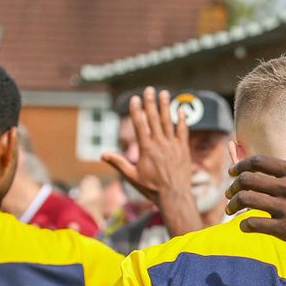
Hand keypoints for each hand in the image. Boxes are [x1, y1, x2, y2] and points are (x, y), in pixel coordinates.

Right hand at [101, 87, 192, 203]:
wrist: (174, 196)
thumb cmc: (152, 188)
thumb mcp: (132, 176)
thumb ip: (118, 163)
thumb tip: (102, 154)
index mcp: (146, 148)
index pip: (140, 124)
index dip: (136, 110)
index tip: (135, 98)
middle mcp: (159, 143)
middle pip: (154, 118)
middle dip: (150, 103)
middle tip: (149, 89)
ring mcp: (173, 145)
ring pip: (169, 121)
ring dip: (166, 106)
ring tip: (165, 93)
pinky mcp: (184, 149)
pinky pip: (183, 131)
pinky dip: (182, 119)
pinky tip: (181, 109)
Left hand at [226, 156, 285, 262]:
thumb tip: (282, 180)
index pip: (258, 162)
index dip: (240, 166)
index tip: (234, 173)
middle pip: (247, 180)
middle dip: (234, 187)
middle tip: (230, 194)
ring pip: (245, 200)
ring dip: (233, 205)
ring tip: (230, 211)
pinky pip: (253, 224)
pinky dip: (244, 225)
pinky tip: (245, 227)